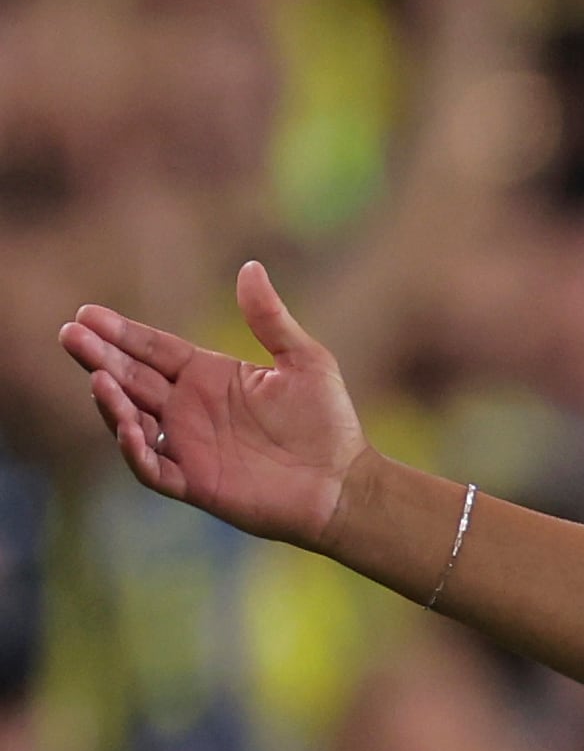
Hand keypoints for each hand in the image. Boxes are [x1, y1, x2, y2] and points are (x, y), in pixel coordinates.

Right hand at [58, 261, 369, 549]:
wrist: (345, 483)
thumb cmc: (328, 422)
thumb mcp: (304, 360)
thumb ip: (271, 318)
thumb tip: (250, 267)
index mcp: (209, 376)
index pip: (154, 349)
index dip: (121, 333)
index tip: (87, 313)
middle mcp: (189, 408)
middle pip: (132, 378)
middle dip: (100, 357)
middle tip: (71, 334)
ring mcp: (188, 445)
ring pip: (131, 420)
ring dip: (111, 400)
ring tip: (97, 377)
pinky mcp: (194, 482)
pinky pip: (151, 467)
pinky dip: (134, 449)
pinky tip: (126, 426)